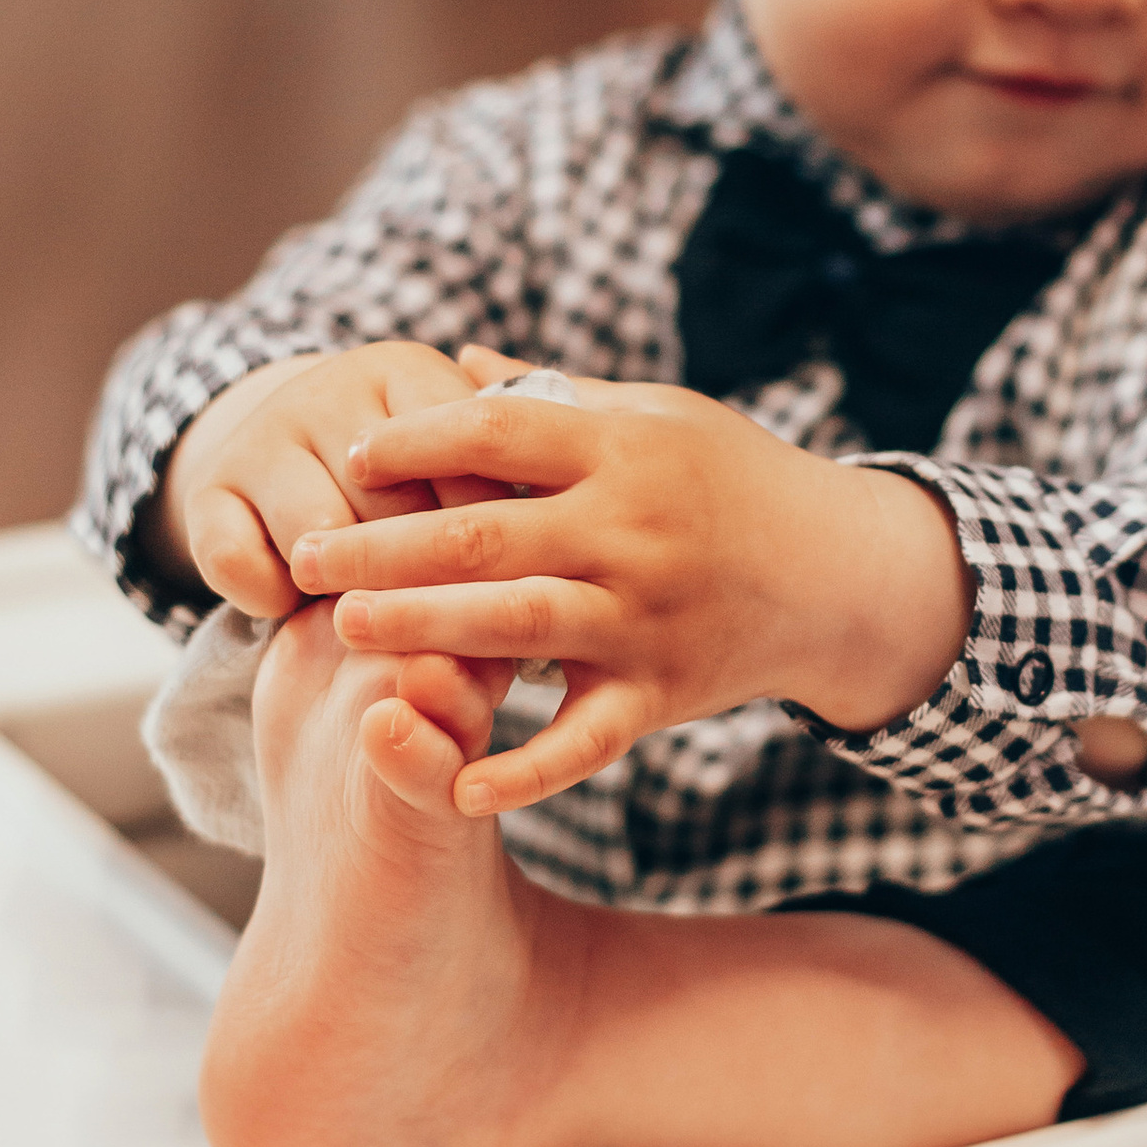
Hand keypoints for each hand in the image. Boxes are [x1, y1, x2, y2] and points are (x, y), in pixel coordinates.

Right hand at [157, 341, 513, 617]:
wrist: (289, 455)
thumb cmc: (407, 476)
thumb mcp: (458, 459)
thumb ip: (500, 482)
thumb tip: (549, 535)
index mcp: (406, 371)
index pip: (462, 456)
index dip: (484, 532)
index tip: (508, 581)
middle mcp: (327, 391)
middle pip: (392, 508)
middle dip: (421, 575)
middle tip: (444, 617)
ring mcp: (261, 436)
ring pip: (318, 538)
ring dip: (346, 591)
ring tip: (372, 615)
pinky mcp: (207, 490)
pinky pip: (238, 562)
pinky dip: (270, 598)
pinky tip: (292, 606)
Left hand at [286, 365, 972, 810]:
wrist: (841, 574)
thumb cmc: (731, 480)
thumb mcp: (656, 416)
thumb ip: (553, 398)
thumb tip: (457, 362)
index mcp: (623, 448)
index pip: (496, 434)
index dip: (415, 442)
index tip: (349, 457)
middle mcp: (632, 530)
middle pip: (485, 536)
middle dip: (384, 546)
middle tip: (306, 556)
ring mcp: (646, 616)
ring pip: (517, 627)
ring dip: (424, 630)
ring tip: (343, 629)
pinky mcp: (661, 692)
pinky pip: (585, 740)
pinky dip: (524, 770)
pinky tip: (458, 784)